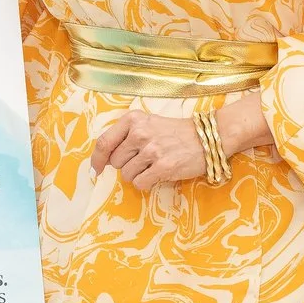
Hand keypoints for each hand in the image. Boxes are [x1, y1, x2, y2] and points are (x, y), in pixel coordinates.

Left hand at [91, 109, 208, 189]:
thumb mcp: (147, 124)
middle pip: (115, 162)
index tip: (96, 170)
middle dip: (125, 165)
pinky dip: (146, 182)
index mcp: (133, 120)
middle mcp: (140, 133)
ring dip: (137, 174)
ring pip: (126, 175)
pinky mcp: (163, 166)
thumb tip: (102, 160)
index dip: (96, 159)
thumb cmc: (174, 132)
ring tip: (153, 165)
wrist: (208, 137)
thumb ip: (125, 136)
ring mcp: (152, 150)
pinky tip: (158, 173)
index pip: (104, 142)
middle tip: (143, 160)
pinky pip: (140, 183)